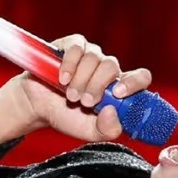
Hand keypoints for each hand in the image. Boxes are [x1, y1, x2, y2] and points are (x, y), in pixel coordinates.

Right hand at [17, 38, 153, 142]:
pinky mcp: (72, 46)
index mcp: (117, 88)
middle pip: (112, 66)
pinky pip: (77, 47)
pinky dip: (69, 65)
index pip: (140, 77)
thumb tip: (113, 112)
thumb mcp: (89, 131)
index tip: (118, 94)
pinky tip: (62, 78)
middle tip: (83, 101)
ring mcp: (90, 55)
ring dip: (80, 79)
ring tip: (69, 95)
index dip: (134, 82)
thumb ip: (107, 129)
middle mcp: (106, 69)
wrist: (37, 106)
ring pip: (94, 57)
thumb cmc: (66, 116)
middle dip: (96, 86)